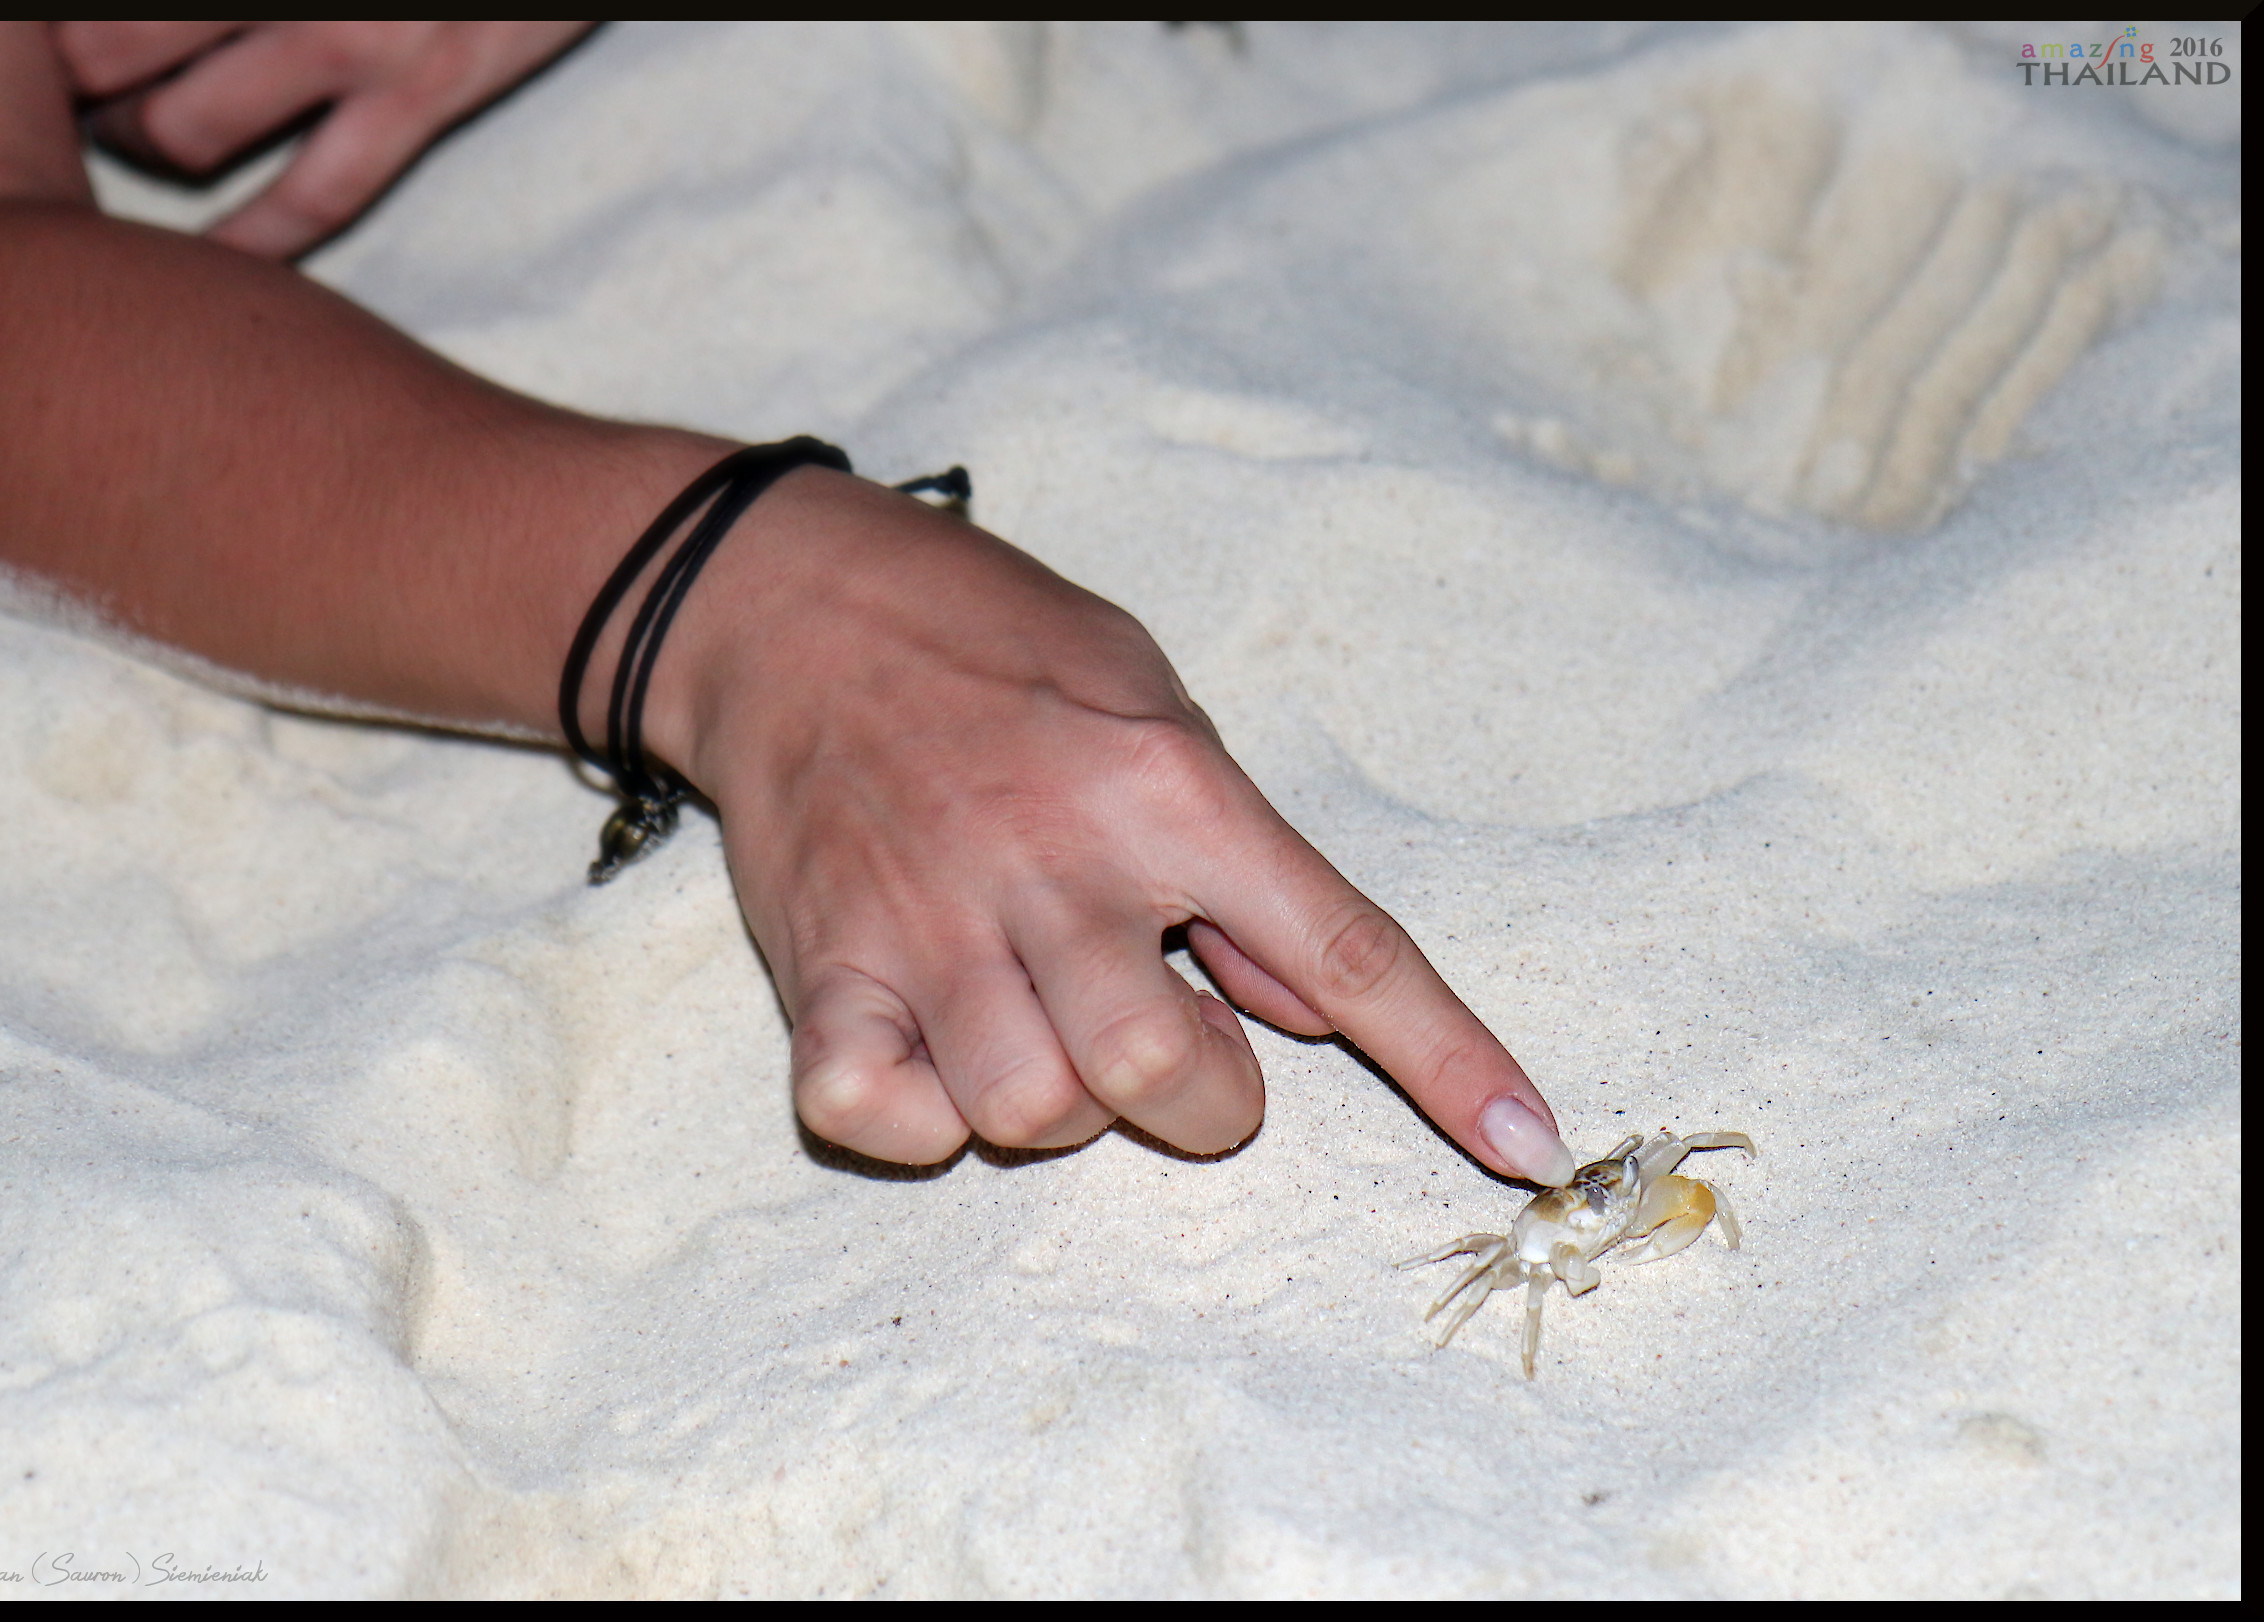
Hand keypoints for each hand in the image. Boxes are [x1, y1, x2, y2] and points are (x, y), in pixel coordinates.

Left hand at [52, 20, 597, 257]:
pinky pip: (317, 195)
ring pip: (188, 129)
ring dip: (142, 148)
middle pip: (106, 55)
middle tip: (65, 94)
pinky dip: (256, 241)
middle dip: (68, 86)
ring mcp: (353, 44)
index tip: (39, 57)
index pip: (102, 7)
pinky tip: (219, 265)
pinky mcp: (422, 98)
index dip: (47, 39)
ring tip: (135, 139)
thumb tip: (151, 32)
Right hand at [651, 470, 1575, 1181]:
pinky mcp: (823, 963)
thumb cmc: (996, 643)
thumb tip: (1302, 1001)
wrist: (792, 600)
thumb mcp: (1152, 698)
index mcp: (1167, 790)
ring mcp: (929, 921)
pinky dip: (917, 1121)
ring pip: (1030, 1111)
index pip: (1344, 949)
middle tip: (1165, 1031)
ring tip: (1038, 1019)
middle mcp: (1056, 862)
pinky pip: (873, 1112)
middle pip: (1161, 1075)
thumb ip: (1234, 856)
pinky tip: (934, 1058)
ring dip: (1062, 1103)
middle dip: (1198, 1101)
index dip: (1449, 1062)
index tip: (1528, 1148)